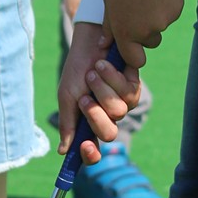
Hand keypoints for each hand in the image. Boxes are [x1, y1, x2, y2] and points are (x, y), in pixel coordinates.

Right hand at [58, 20, 141, 161]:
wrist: (90, 42)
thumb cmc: (77, 70)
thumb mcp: (68, 96)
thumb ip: (68, 123)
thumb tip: (64, 152)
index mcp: (88, 123)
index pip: (92, 151)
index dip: (90, 155)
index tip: (86, 146)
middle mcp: (107, 118)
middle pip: (108, 134)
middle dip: (95, 115)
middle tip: (85, 98)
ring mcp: (122, 104)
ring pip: (118, 111)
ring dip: (102, 89)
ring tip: (94, 72)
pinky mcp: (133, 88)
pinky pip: (128, 93)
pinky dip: (113, 77)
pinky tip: (104, 64)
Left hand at [102, 0, 183, 67]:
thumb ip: (109, 25)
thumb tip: (105, 43)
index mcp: (126, 31)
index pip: (134, 60)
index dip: (133, 55)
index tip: (131, 47)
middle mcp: (146, 32)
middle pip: (150, 43)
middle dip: (146, 34)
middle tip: (139, 11)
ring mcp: (163, 22)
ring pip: (160, 26)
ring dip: (155, 17)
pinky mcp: (176, 11)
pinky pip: (170, 14)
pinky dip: (165, 6)